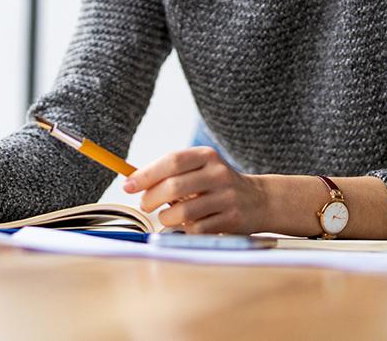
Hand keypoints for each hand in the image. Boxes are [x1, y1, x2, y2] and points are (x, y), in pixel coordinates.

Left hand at [123, 146, 266, 233]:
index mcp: (206, 156)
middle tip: (144, 205)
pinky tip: (187, 225)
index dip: (145, 174)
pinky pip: (197, 229)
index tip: (128, 186)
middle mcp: (218, 174)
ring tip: (166, 216)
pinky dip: (185, 230)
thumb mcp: (198, 169)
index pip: (171, 162)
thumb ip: (169, 172)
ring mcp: (227, 197)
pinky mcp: (232, 219)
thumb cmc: (215, 184)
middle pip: (173, 187)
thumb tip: (131, 181)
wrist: (258, 200)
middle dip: (150, 199)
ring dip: (166, 218)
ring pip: (182, 212)